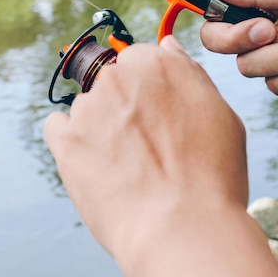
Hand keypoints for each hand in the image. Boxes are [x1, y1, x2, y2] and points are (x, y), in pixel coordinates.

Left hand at [44, 37, 277, 276]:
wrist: (181, 229)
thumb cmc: (210, 177)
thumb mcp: (220, 115)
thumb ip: (187, 73)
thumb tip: (166, 47)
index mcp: (156, 63)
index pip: (138, 60)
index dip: (149, 91)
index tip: (156, 117)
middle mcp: (117, 77)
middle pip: (111, 83)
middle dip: (123, 108)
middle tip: (144, 147)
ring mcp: (88, 107)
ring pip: (88, 108)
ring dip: (100, 127)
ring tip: (126, 168)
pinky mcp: (65, 139)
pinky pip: (57, 127)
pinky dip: (70, 141)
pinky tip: (93, 163)